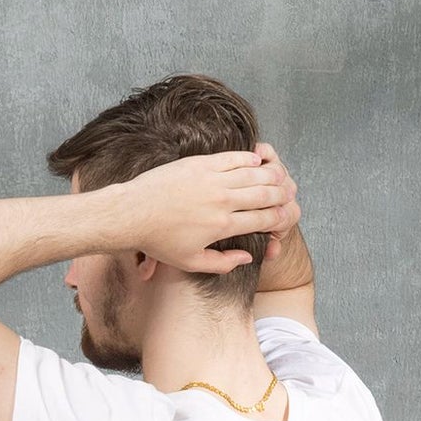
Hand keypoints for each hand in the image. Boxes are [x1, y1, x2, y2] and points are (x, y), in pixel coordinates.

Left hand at [111, 144, 298, 274]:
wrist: (132, 214)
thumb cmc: (159, 242)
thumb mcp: (191, 262)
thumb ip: (222, 263)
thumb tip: (248, 257)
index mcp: (223, 226)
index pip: (263, 219)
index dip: (279, 217)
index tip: (285, 215)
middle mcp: (222, 201)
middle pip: (265, 194)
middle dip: (282, 195)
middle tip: (288, 193)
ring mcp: (212, 180)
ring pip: (254, 174)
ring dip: (271, 175)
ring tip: (279, 176)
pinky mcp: (201, 164)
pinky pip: (233, 158)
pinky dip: (249, 158)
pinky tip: (257, 159)